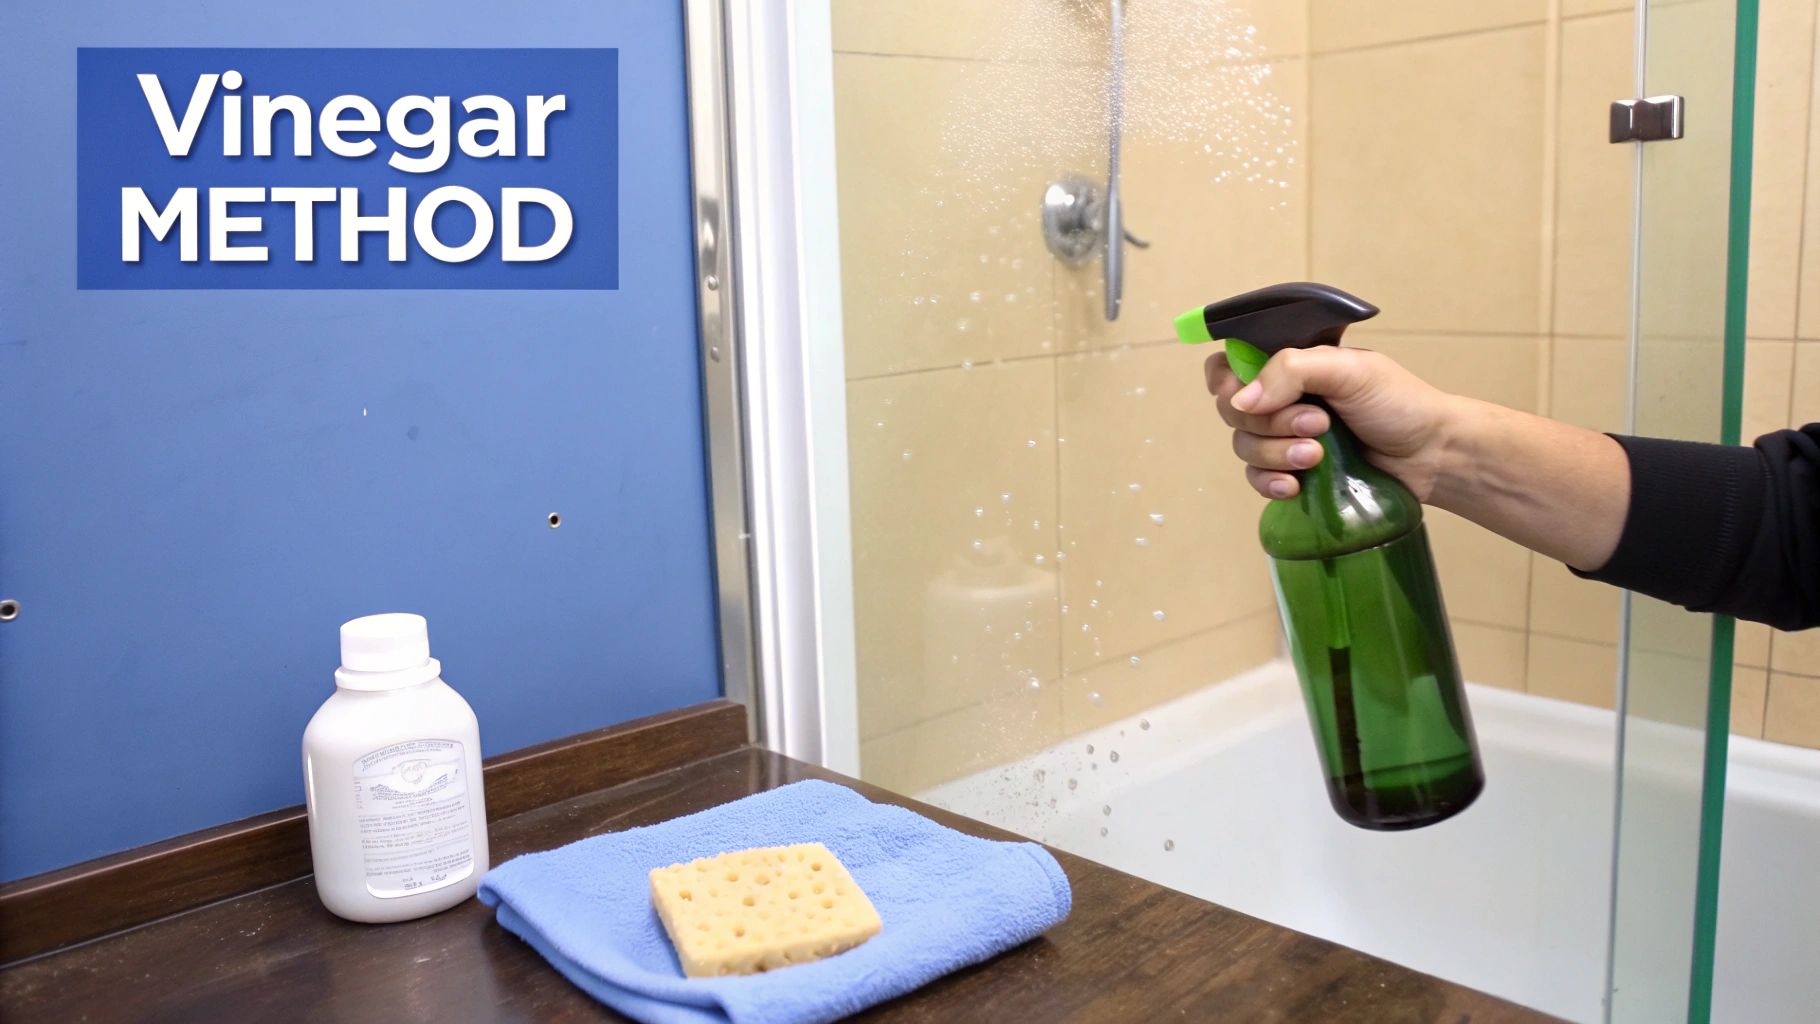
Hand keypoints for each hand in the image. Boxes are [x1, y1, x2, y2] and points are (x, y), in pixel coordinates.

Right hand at [1205, 346, 1461, 501]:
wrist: (1432, 457)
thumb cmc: (1399, 403)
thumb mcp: (1350, 371)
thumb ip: (1291, 372)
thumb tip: (1241, 401)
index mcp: (1290, 365)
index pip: (1228, 365)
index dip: (1227, 382)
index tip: (1250, 397)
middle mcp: (1280, 398)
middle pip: (1233, 411)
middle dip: (1270, 422)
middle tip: (1318, 423)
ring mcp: (1284, 438)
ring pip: (1244, 447)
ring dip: (1276, 453)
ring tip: (1319, 455)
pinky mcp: (1293, 473)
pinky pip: (1256, 479)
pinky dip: (1270, 482)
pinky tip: (1294, 486)